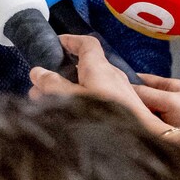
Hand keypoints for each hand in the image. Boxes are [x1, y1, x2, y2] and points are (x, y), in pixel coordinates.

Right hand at [33, 34, 168, 133]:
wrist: (141, 138)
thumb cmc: (106, 117)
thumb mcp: (72, 99)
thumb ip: (53, 85)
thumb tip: (38, 71)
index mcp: (100, 67)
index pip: (87, 44)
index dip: (71, 40)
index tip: (56, 43)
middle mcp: (113, 75)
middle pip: (86, 65)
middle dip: (63, 73)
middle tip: (42, 87)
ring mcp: (122, 91)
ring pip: (92, 83)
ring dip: (72, 89)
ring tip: (52, 105)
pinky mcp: (126, 107)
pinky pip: (101, 96)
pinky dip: (85, 99)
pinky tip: (76, 116)